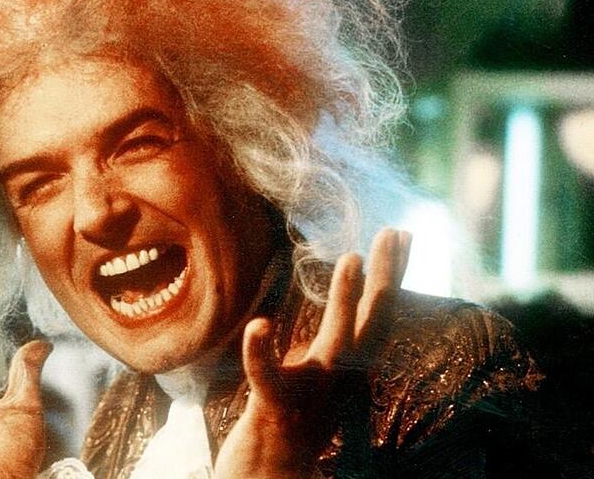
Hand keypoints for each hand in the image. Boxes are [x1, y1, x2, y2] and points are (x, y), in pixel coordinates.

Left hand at [215, 228, 411, 477]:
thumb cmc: (290, 428)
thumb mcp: (314, 382)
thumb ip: (328, 352)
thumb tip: (341, 317)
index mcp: (345, 372)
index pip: (375, 319)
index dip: (389, 278)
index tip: (402, 235)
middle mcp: (338, 383)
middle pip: (372, 326)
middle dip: (386, 278)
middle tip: (396, 232)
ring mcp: (311, 399)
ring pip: (336, 347)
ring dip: (345, 303)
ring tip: (351, 258)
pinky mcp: (275, 414)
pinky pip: (270, 381)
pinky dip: (262, 355)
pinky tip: (258, 326)